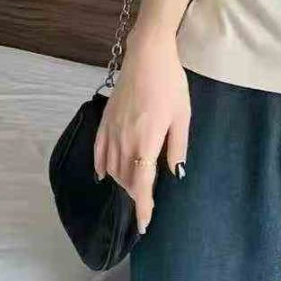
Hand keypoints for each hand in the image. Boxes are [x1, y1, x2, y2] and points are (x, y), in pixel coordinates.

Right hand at [93, 26, 189, 234]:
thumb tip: (175, 173)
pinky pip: (98, 151)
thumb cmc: (170, 83)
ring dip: (122, 181)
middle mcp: (124, 141)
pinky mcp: (104, 120)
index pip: (142, 184)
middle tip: (147, 203)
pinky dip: (101, 166)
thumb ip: (177, 146)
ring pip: (112, 168)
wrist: (147, 55)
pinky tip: (104, 174)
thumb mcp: (182, 115)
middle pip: (126, 179)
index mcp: (146, 142)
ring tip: (134, 187)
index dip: (143, 207)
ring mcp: (111, 131)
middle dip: (136, 194)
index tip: (144, 225)